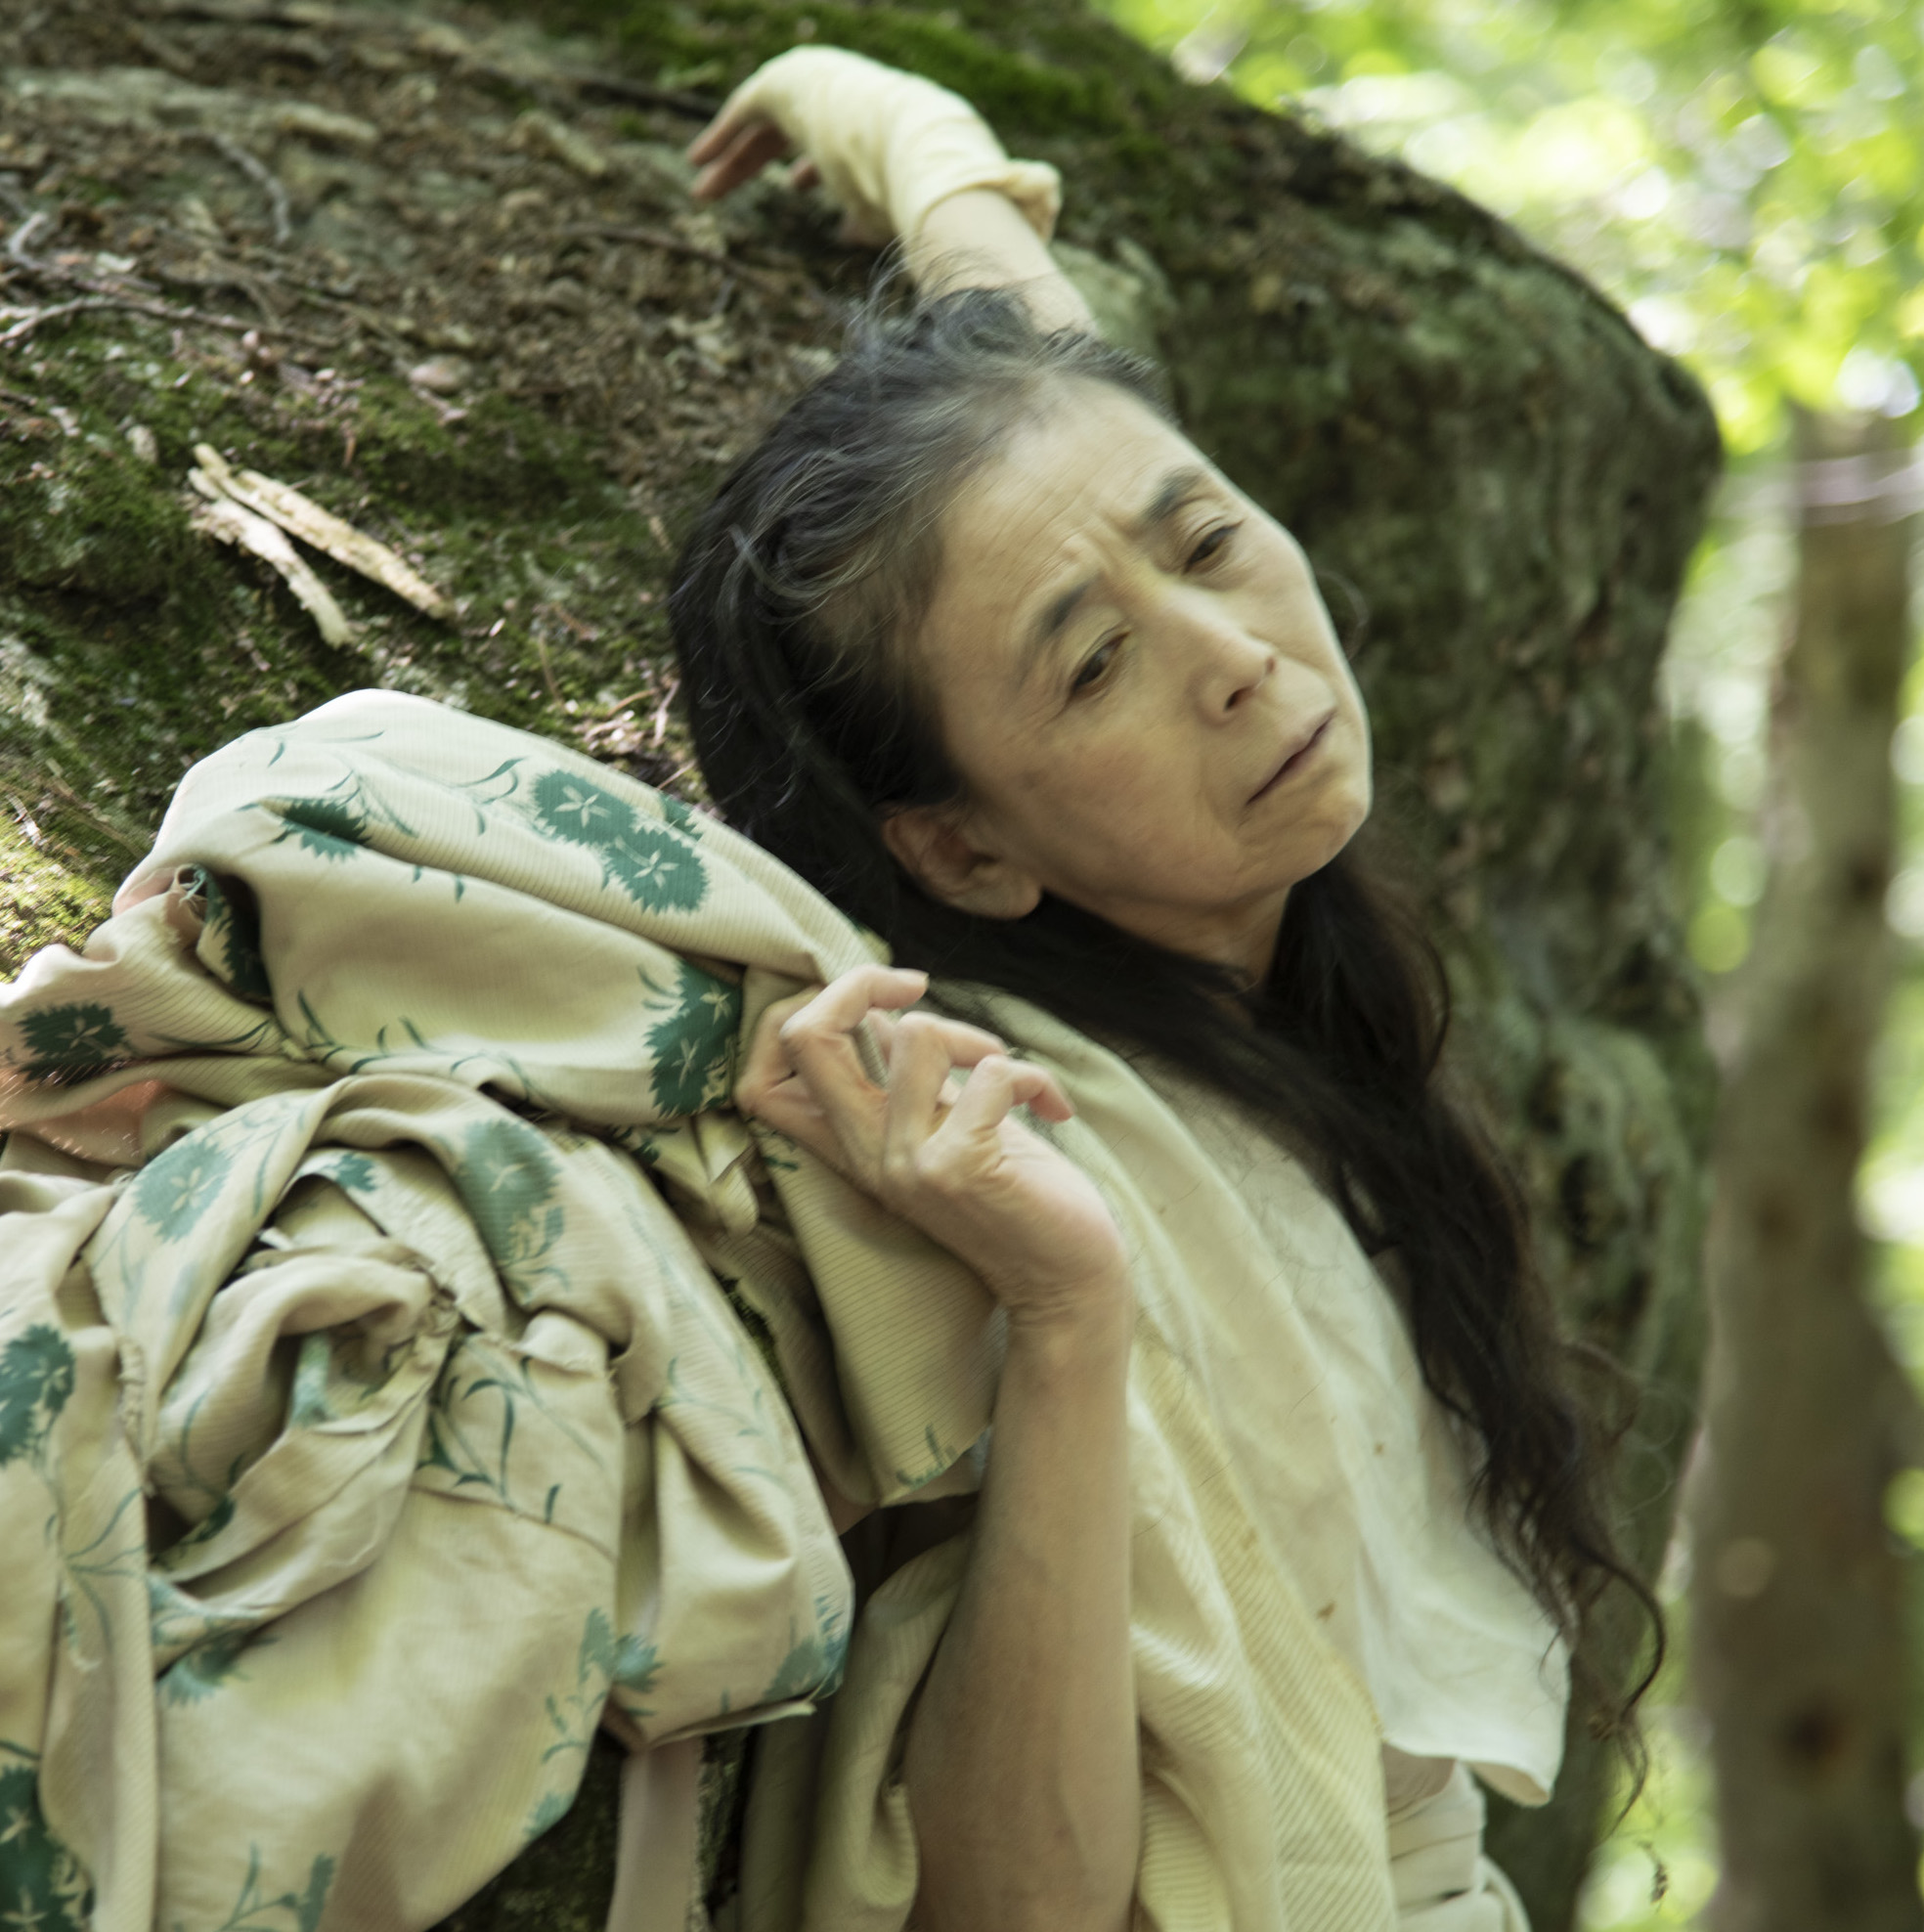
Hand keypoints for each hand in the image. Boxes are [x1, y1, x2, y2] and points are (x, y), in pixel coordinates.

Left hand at [685, 46, 1060, 250]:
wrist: (919, 159)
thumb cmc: (920, 203)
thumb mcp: (895, 224)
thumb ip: (871, 225)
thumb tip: (850, 239)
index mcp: (875, 136)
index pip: (841, 148)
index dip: (819, 170)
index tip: (798, 187)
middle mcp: (845, 108)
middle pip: (793, 134)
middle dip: (761, 162)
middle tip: (731, 190)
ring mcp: (818, 93)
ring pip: (765, 126)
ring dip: (734, 158)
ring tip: (703, 189)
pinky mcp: (789, 84)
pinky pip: (747, 108)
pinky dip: (723, 135)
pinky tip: (699, 160)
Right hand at [737, 965, 1129, 1326]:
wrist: (1066, 1282)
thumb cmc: (1014, 1193)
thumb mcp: (940, 1126)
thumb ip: (902, 1079)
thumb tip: (880, 1010)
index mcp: (853, 1147)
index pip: (759, 1082)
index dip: (793, 1016)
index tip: (869, 1002)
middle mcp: (866, 1156)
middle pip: (805, 1039)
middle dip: (857, 983)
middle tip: (914, 984)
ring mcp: (906, 1164)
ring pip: (916, 1034)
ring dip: (979, 1039)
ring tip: (1016, 1081)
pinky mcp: (958, 1168)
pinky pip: (992, 1072)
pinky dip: (1034, 1077)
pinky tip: (1054, 1110)